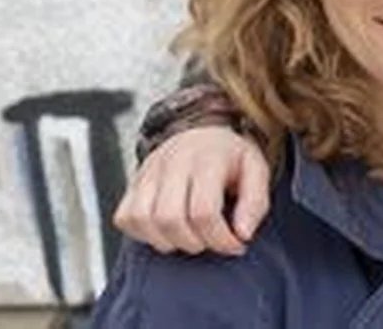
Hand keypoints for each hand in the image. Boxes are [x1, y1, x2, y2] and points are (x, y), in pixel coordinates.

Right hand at [111, 126, 270, 254]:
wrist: (202, 135)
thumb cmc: (232, 160)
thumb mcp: (257, 172)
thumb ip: (255, 203)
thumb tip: (242, 235)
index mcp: (207, 158)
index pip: (203, 211)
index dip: (220, 239)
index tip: (236, 246)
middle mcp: (172, 161)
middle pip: (169, 218)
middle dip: (194, 243)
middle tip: (211, 241)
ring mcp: (147, 171)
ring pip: (142, 220)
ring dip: (168, 242)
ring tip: (191, 239)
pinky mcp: (132, 183)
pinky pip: (125, 217)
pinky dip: (144, 235)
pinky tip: (168, 233)